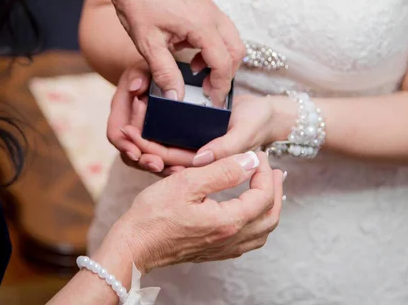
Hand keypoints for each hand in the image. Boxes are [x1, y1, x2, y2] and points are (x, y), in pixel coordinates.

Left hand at [104, 0, 244, 106]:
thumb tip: (177, 98)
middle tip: (207, 89)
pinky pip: (220, 28)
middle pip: (236, 51)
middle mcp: (211, 13)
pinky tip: (190, 51)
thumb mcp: (148, 44)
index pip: (223, 62)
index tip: (212, 102)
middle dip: (226, 73)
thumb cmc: (135, 5)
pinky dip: (214, 45)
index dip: (220, 86)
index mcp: (201, 24)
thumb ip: (165, 72)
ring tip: (196, 70)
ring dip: (221, 59)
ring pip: (231, 38)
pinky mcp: (203, 3)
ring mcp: (209, 6)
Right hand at [107, 60, 194, 172]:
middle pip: (133, 154)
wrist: (157, 74)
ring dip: (162, 168)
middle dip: (146, 162)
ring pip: (149, 160)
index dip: (125, 145)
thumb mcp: (142, 68)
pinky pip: (164, 159)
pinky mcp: (160, 143)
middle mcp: (130, 130)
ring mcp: (144, 139)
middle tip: (160, 166)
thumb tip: (135, 88)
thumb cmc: (147, 70)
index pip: (116, 135)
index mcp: (120, 113)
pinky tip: (189, 168)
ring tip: (178, 172)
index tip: (135, 152)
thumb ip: (138, 76)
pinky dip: (174, 165)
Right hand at [107, 151, 282, 273]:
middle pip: (270, 217)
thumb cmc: (152, 215)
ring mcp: (222, 249)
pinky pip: (247, 241)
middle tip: (274, 170)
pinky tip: (247, 212)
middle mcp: (230, 239)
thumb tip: (250, 161)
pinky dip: (256, 224)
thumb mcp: (187, 183)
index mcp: (228, 222)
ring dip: (269, 208)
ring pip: (261, 232)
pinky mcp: (213, 252)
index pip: (263, 195)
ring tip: (268, 189)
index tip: (258, 155)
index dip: (265, 172)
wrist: (132, 247)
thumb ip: (222, 171)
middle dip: (275, 190)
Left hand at [115, 94, 277, 170]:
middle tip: (123, 129)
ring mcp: (193, 144)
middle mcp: (194, 157)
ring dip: (144, 133)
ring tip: (128, 118)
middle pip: (161, 154)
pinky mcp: (193, 132)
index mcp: (203, 163)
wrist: (265, 113)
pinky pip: (169, 131)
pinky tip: (141, 107)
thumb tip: (199, 160)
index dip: (149, 150)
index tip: (132, 136)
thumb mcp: (245, 133)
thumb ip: (226, 148)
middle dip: (140, 143)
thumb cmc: (258, 123)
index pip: (171, 161)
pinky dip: (154, 122)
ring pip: (162, 143)